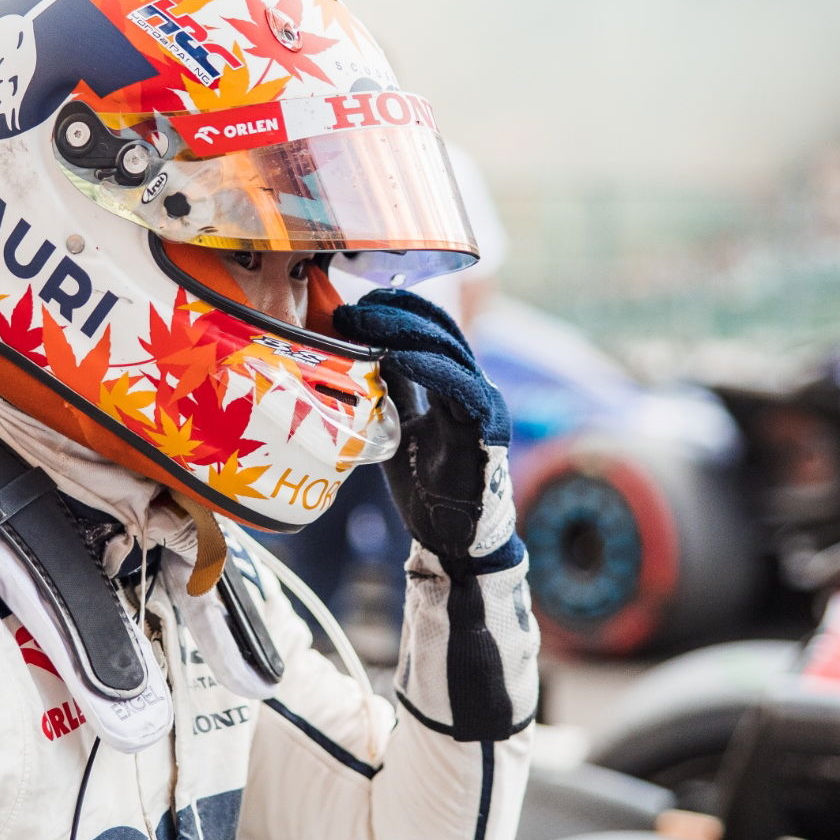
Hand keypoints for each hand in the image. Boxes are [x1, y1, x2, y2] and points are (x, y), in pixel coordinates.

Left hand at [334, 288, 514, 575]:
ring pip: (449, 352)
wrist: (452, 539)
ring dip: (406, 332)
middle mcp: (474, 389)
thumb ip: (392, 392)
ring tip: (366, 321)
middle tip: (355, 307)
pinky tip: (393, 356)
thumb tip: (362, 356)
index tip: (362, 300)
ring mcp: (483, 408)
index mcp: (456, 386)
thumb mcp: (399, 426)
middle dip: (398, 314)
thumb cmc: (425, 486)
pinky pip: (458, 388)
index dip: (403, 309)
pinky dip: (426, 367)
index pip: (435, 331)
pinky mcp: (484, 432)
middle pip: (441, 333)